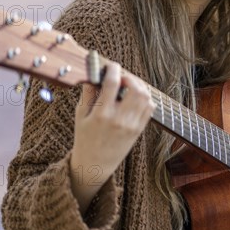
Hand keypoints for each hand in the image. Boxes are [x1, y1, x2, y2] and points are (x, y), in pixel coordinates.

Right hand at [69, 62, 154, 213]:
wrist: (95, 164)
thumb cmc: (84, 138)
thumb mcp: (80, 115)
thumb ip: (88, 93)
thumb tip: (93, 73)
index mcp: (101, 114)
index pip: (112, 84)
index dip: (113, 69)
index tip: (111, 65)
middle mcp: (119, 119)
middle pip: (135, 89)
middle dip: (130, 77)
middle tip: (122, 76)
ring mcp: (132, 125)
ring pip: (146, 97)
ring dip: (139, 86)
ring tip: (129, 85)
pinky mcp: (139, 129)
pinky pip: (150, 108)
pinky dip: (145, 98)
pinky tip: (135, 97)